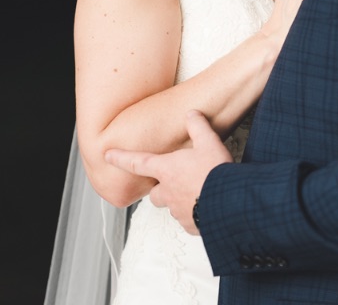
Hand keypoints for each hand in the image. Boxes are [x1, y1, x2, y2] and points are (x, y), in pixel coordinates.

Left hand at [104, 110, 230, 234]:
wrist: (229, 202)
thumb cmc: (215, 173)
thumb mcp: (209, 142)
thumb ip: (198, 127)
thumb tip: (191, 114)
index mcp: (168, 170)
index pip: (138, 162)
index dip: (121, 158)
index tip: (108, 156)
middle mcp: (168, 192)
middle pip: (154, 194)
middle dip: (160, 189)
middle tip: (172, 182)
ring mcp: (179, 210)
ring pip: (172, 207)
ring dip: (179, 200)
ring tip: (198, 192)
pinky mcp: (191, 224)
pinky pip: (189, 219)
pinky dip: (195, 214)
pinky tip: (208, 205)